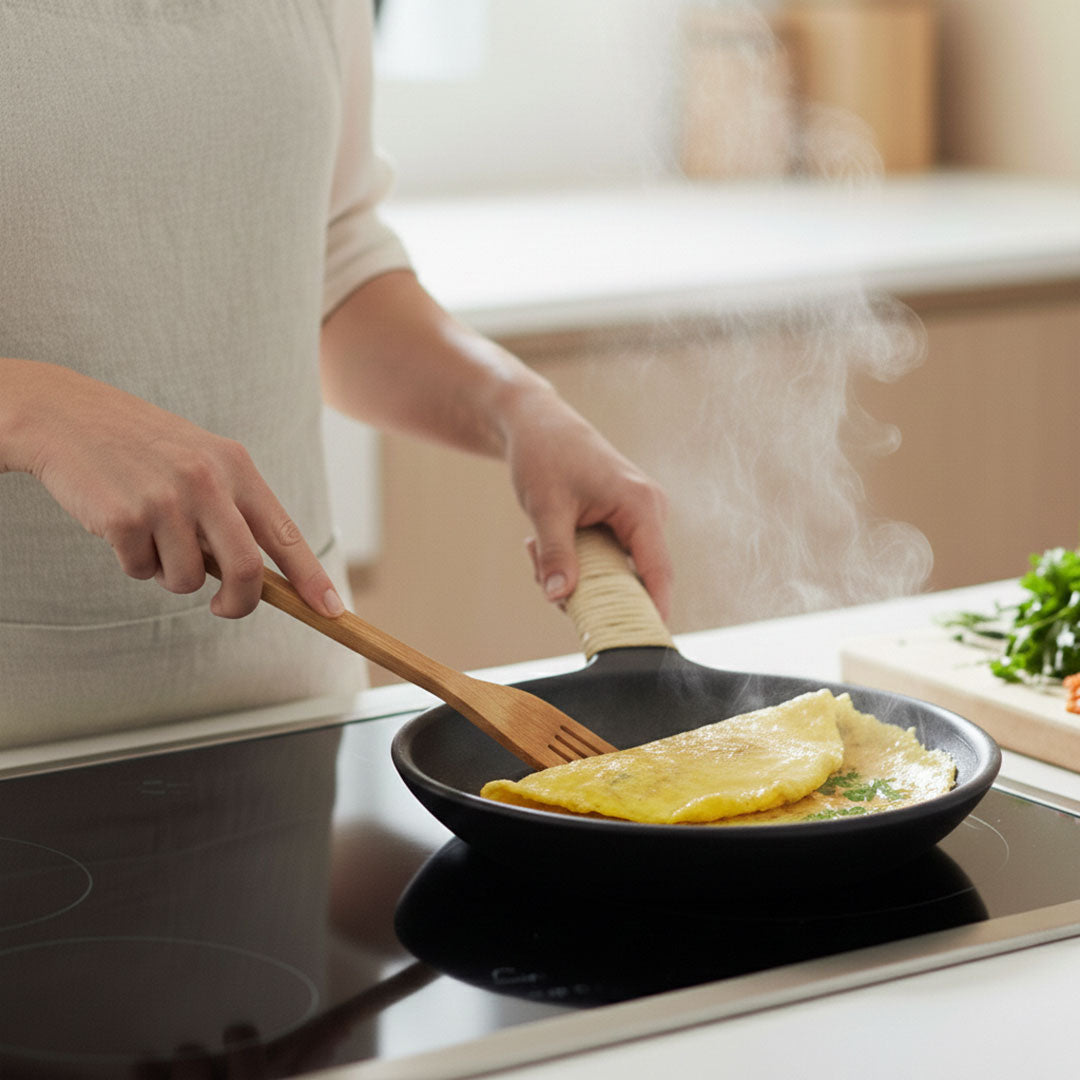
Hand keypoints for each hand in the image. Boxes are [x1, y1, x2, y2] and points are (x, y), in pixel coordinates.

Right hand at [0, 359, 343, 618]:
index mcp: (236, 467)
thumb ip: (233, 511)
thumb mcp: (202, 461)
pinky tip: (121, 524)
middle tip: (224, 607)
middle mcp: (207, 482)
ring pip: (187, 580)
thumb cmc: (145, 446)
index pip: (285, 534)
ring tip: (152, 534)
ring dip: (170, 573)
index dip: (311, 578)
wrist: (68, 415)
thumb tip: (259, 578)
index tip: (332, 611)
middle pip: (245, 571)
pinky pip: (140, 571)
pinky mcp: (123, 517)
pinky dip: (132, 562)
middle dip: (239, 604)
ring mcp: (165, 499)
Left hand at [502, 384, 672, 618]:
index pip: (657, 571)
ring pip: (614, 570)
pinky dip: (575, 558)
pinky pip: (606, 557)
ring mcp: (638, 516)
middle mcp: (649, 511)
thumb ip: (556, 554)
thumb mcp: (545, 508)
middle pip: (633, 577)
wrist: (537, 424)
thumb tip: (559, 597)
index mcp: (641, 505)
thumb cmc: (545, 456)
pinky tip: (544, 538)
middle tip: (543, 575)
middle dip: (589, 588)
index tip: (645, 642)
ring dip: (575, 571)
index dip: (653, 610)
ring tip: (536, 543)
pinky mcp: (623, 520)